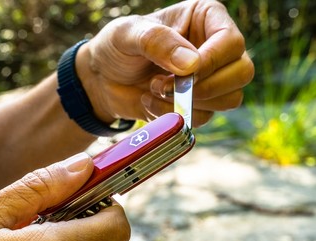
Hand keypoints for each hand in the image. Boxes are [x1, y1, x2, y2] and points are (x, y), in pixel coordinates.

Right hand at [0, 153, 129, 240]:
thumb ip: (39, 187)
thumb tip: (83, 165)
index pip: (115, 225)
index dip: (106, 200)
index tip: (89, 184)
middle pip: (106, 234)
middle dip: (88, 211)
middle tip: (54, 202)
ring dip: (74, 226)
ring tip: (36, 224)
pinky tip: (35, 240)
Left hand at [77, 0, 253, 126]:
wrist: (102, 78)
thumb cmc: (116, 47)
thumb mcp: (128, 34)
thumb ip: (158, 42)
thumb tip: (192, 65)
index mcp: (205, 19)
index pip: (230, 42)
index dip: (211, 62)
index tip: (182, 74)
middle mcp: (214, 48)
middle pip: (241, 72)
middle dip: (204, 87)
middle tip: (165, 86)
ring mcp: (210, 78)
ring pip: (228, 99)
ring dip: (189, 104)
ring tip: (154, 91)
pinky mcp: (198, 104)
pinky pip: (204, 118)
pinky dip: (176, 117)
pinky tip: (151, 103)